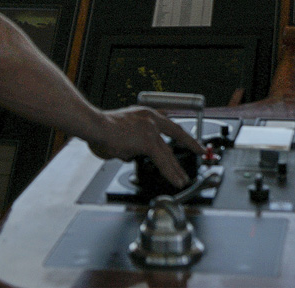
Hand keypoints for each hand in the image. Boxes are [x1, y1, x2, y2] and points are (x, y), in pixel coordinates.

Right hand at [87, 106, 204, 188]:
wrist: (95, 126)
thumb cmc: (100, 129)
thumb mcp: (120, 132)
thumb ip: (131, 142)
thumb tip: (132, 154)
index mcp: (145, 114)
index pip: (169, 124)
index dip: (181, 132)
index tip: (190, 138)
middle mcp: (151, 119)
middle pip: (176, 134)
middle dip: (189, 145)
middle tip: (200, 151)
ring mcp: (151, 130)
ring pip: (169, 153)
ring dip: (177, 168)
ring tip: (184, 179)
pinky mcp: (148, 142)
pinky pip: (163, 161)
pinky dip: (170, 172)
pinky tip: (176, 181)